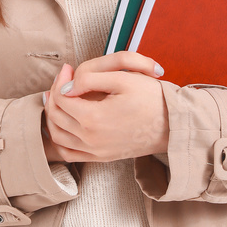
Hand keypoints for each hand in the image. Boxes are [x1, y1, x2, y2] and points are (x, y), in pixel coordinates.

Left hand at [43, 52, 168, 163]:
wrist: (173, 125)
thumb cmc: (152, 99)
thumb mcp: (122, 78)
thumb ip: (89, 79)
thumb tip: (66, 87)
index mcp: (92, 118)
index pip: (60, 97)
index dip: (61, 80)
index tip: (69, 68)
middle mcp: (89, 139)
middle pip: (55, 115)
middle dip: (55, 94)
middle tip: (64, 79)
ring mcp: (95, 151)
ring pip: (57, 135)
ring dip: (53, 116)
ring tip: (59, 98)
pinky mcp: (101, 158)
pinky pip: (68, 153)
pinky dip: (59, 139)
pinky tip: (63, 124)